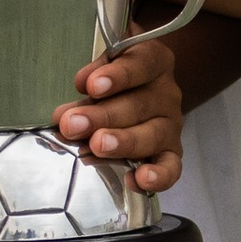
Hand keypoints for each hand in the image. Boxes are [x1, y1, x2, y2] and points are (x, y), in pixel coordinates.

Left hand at [55, 26, 183, 195]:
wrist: (143, 91)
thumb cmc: (118, 79)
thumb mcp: (104, 68)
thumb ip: (88, 82)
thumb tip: (68, 108)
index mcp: (154, 61)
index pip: (140, 64)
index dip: (118, 76)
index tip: (91, 86)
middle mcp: (167, 93)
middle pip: (140, 104)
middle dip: (103, 116)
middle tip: (73, 124)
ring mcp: (171, 124)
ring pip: (152, 135)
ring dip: (122, 142)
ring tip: (97, 146)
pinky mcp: (171, 152)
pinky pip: (170, 167)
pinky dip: (156, 176)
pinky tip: (136, 180)